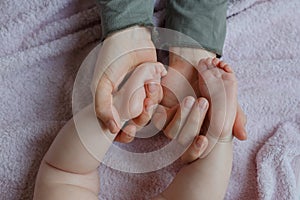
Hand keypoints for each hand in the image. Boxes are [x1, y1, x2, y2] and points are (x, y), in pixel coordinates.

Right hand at [92, 26, 161, 140]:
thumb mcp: (101, 84)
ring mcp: (140, 92)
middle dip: (144, 117)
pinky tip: (154, 78)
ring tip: (149, 85)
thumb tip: (112, 130)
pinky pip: (159, 96)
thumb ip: (102, 107)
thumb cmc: (111, 60)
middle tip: (144, 105)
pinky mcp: (153, 83)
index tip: (130, 131)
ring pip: (150, 110)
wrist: (129, 37)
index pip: (119, 128)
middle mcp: (127, 100)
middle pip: (138, 121)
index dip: (125, 135)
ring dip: (152, 101)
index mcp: (112, 103)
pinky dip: (158, 90)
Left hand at [160, 47, 246, 159]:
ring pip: (170, 130)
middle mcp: (184, 134)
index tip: (204, 140)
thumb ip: (235, 118)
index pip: (194, 153)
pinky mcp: (159, 112)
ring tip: (190, 99)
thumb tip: (243, 136)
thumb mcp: (228, 102)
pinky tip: (165, 97)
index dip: (196, 150)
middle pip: (182, 140)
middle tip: (203, 103)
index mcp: (200, 137)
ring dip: (181, 117)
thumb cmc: (214, 89)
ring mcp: (171, 124)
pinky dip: (155, 108)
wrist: (199, 69)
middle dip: (193, 124)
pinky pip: (154, 117)